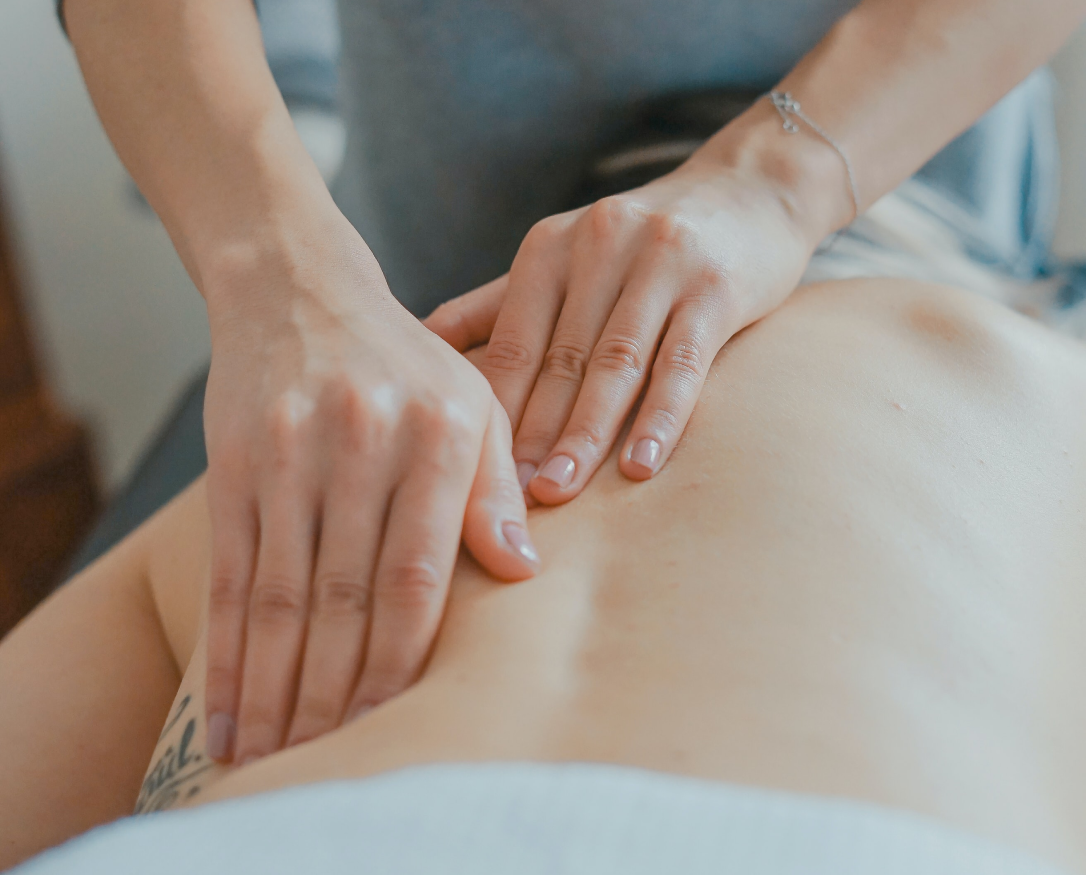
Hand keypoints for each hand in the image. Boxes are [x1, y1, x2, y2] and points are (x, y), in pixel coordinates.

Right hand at [201, 218, 538, 764]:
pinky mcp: (235, 462)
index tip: (395, 723)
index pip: (418, 574)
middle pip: (345, 596)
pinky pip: (230, 572)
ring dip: (275, 685)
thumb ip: (496, 490)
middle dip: (335, 691)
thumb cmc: (406, 364)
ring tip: (271, 754)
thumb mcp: (474, 405)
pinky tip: (226, 706)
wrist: (300, 289)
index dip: (402, 659)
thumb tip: (522, 575)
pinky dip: (226, 649)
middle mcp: (363, 442)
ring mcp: (290, 452)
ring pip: (281, 595)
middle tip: (326, 760)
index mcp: (438, 435)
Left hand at [426, 148, 824, 504]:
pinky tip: (640, 466)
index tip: (471, 472)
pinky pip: (683, 362)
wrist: (750, 189)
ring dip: (585, 434)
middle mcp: (599, 246)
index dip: (492, 410)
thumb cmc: (643, 242)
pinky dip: (660, 417)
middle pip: (559, 359)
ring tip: (560, 491)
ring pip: (615, 364)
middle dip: (531, 433)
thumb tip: (420, 341)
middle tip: (508, 499)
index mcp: (550, 247)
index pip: (512, 342)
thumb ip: (498, 302)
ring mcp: (660, 263)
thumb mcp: (565, 256)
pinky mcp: (716, 286)